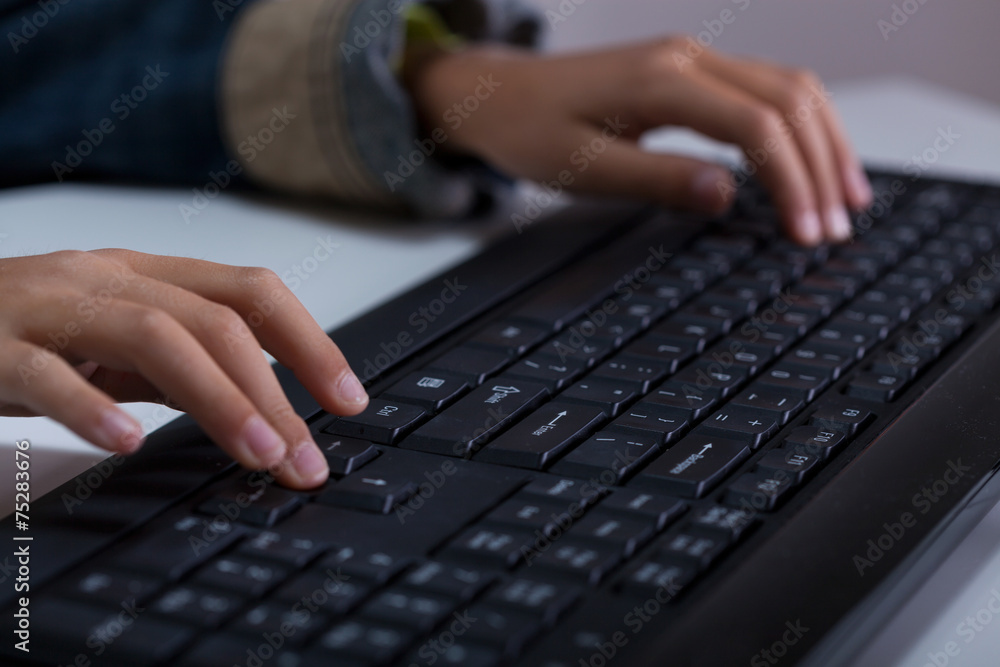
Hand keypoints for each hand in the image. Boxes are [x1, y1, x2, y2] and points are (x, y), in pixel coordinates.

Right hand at [0, 250, 367, 488]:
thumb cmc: (29, 329)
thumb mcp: (119, 338)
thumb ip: (184, 361)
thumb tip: (265, 403)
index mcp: (149, 274)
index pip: (251, 293)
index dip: (311, 342)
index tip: (348, 400)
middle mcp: (109, 278)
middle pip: (215, 323)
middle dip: (275, 393)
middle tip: (307, 459)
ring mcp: (51, 307)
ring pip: (154, 337)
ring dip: (217, 400)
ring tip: (258, 454)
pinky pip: (47, 372)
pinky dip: (92, 406)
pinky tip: (128, 441)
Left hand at [406, 38, 872, 244]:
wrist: (498, 93)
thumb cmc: (529, 130)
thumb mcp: (582, 168)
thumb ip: (656, 180)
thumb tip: (728, 196)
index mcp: (661, 81)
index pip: (756, 126)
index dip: (791, 182)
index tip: (807, 233)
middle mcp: (688, 58)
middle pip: (789, 99)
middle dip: (823, 165)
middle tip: (839, 227)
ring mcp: (693, 58)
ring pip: (789, 87)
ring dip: (824, 141)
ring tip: (847, 198)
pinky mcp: (691, 71)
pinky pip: (766, 90)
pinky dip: (799, 127)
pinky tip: (811, 162)